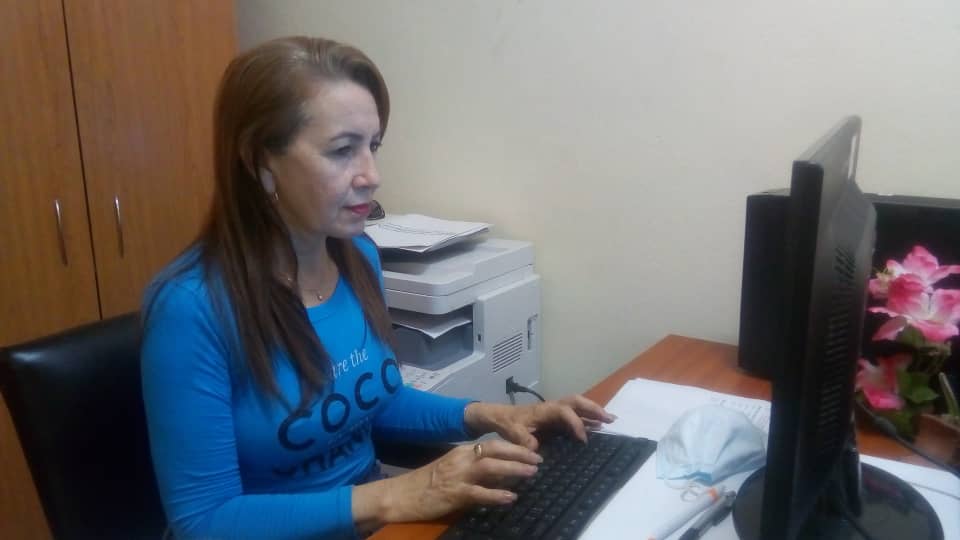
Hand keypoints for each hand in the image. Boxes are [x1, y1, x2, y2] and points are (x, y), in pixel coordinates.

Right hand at [353, 439, 541, 526]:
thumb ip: (474, 469)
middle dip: (519, 454)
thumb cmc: (427, 484)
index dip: (514, 446)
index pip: (492, 443)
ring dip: (513, 469)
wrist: (401, 495)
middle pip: (494, 450)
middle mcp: (461, 459)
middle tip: (539, 460)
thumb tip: (501, 472)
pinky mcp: (454, 494)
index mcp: (461, 451)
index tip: (533, 451)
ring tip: (531, 474)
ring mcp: (457, 476)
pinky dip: (496, 494)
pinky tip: (510, 497)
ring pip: (490, 467)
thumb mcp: (452, 470)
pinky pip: (479, 493)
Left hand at [464, 395, 615, 449]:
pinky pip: (574, 415)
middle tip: (609, 419)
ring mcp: (554, 412)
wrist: (497, 416)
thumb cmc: (506, 422)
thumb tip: (535, 450)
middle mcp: (552, 407)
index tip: (583, 439)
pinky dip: (587, 418)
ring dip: (593, 412)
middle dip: (593, 409)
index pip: (564, 412)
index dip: (575, 423)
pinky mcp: (554, 418)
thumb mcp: (511, 431)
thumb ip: (521, 439)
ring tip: (610, 420)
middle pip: (576, 402)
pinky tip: (597, 427)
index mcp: (543, 410)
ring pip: (577, 407)